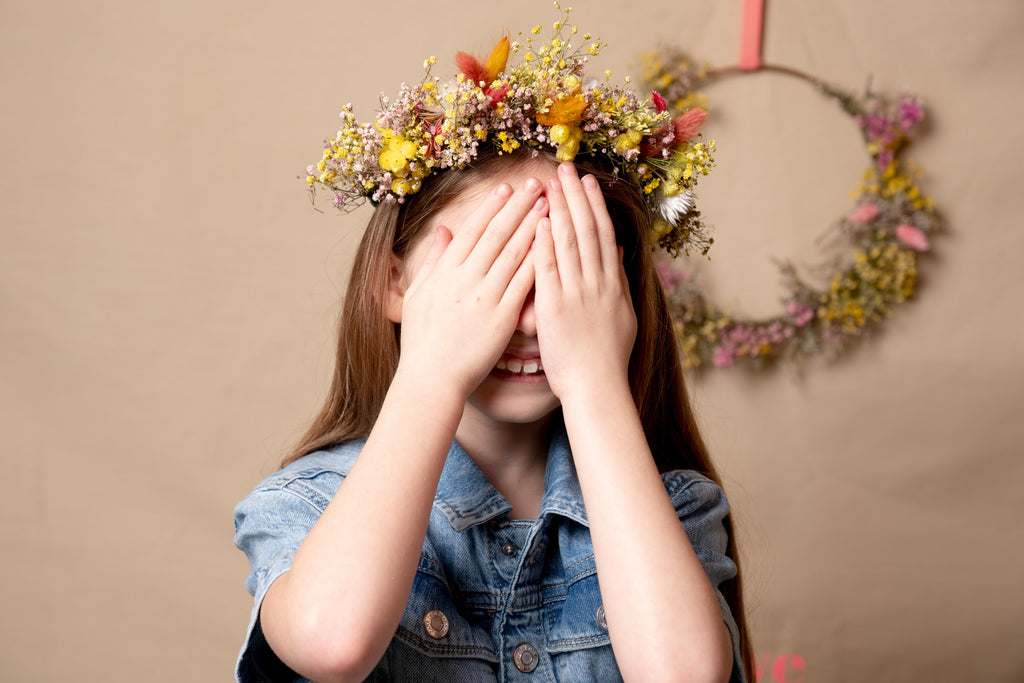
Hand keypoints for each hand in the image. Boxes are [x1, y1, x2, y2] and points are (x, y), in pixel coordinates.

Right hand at [394, 178, 547, 399]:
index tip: (507, 188)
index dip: (492, 207)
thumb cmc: (422, 341)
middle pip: (497, 234)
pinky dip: (539, 261)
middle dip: (519, 206)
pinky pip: (524, 283)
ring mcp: (485, 296)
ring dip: (534, 225)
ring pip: (514, 252)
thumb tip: (442, 230)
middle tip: (537, 184)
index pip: (473, 230)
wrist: (431, 379)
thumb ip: (432, 260)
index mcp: (445, 271)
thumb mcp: (418, 295)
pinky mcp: (502, 317)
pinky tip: (553, 245)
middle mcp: (465, 278)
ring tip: (550, 205)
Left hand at [534, 163, 636, 401]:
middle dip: (575, 196)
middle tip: (565, 167)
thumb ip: (619, 281)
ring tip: (550, 182)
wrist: (598, 387)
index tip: (587, 180)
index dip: (595, 205)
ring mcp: (576, 293)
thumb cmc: (607, 358)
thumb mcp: (623, 315)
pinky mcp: (555, 307)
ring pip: (569, 242)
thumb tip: (617, 251)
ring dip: (560, 209)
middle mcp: (597, 283)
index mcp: (612, 283)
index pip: (603, 234)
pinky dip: (546, 243)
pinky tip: (540, 220)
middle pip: (586, 230)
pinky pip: (550, 269)